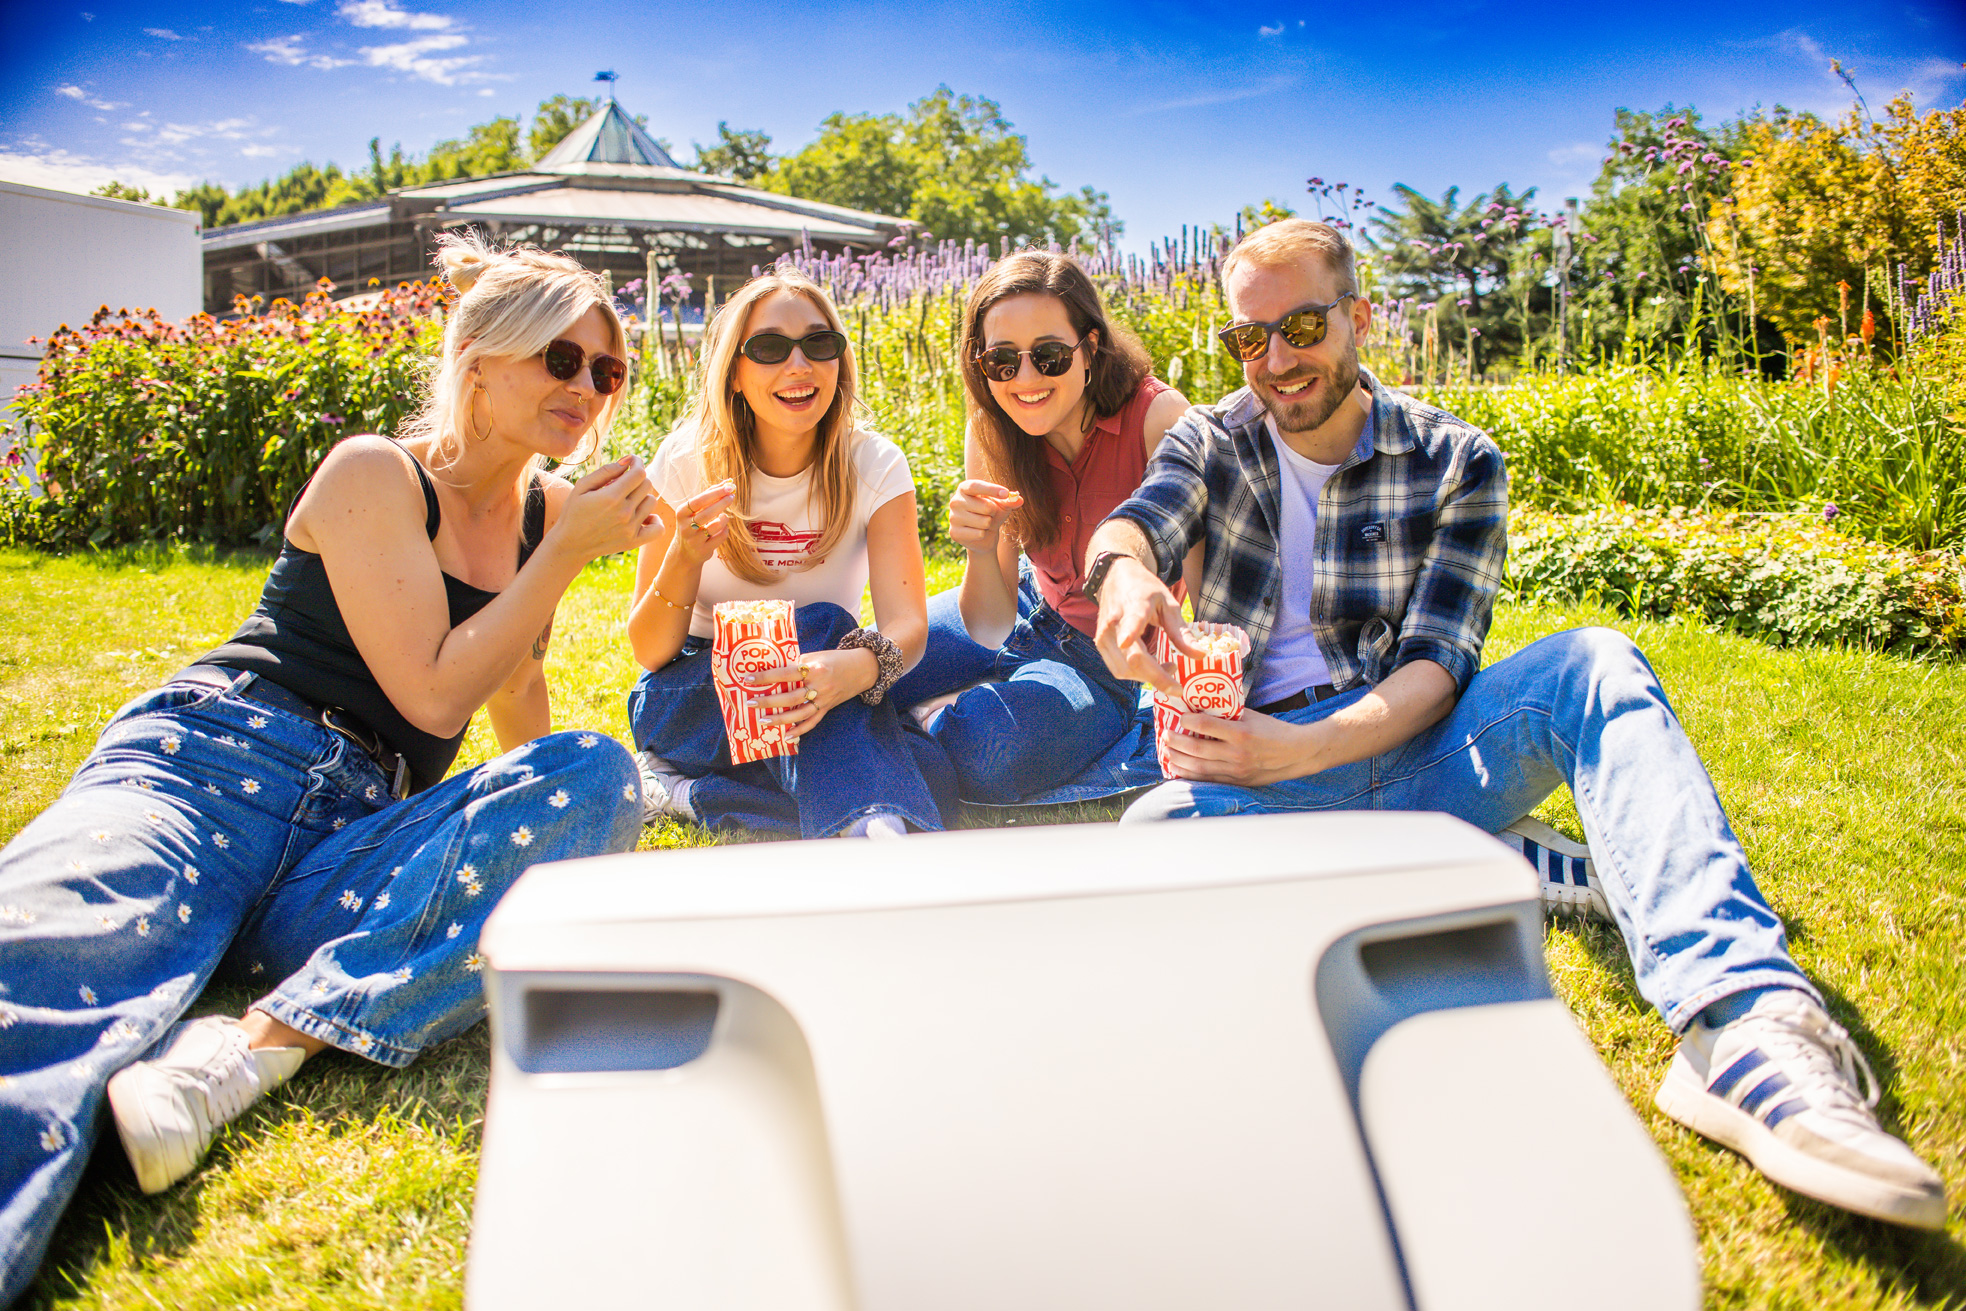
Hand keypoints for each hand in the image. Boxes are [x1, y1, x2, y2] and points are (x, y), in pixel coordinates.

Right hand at [550, 456, 664, 561]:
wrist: (570, 545)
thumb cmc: (573, 512)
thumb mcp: (582, 486)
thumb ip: (606, 471)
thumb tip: (627, 462)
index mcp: (612, 496)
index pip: (639, 473)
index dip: (637, 463)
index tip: (631, 462)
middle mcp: (624, 512)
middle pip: (647, 485)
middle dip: (636, 479)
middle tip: (623, 483)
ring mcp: (631, 528)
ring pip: (652, 502)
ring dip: (642, 497)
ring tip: (627, 500)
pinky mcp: (634, 541)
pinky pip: (658, 528)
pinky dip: (654, 520)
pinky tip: (643, 517)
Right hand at [660, 480, 735, 566]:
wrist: (684, 552)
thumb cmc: (692, 525)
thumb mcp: (694, 510)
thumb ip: (709, 495)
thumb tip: (727, 482)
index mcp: (681, 513)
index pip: (699, 501)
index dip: (715, 493)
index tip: (729, 486)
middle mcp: (685, 526)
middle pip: (707, 513)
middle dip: (722, 503)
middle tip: (732, 495)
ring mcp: (694, 540)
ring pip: (715, 526)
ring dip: (724, 519)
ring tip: (724, 516)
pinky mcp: (703, 550)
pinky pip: (720, 537)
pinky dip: (725, 531)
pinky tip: (723, 528)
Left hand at [742, 647, 878, 738]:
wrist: (862, 668)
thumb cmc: (835, 659)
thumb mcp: (816, 656)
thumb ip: (797, 663)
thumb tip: (772, 668)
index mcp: (814, 668)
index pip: (785, 673)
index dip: (766, 677)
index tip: (748, 679)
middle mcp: (819, 685)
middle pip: (790, 697)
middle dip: (768, 701)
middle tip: (751, 703)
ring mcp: (824, 699)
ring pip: (799, 713)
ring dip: (780, 719)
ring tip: (763, 721)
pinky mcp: (828, 708)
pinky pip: (812, 722)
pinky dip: (800, 730)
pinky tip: (787, 736)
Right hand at [947, 479, 1022, 550]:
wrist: (982, 535)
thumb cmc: (991, 514)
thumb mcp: (1002, 505)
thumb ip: (1010, 501)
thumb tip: (1019, 499)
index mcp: (964, 488)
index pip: (976, 486)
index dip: (992, 489)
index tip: (1006, 494)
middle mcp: (955, 501)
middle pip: (985, 506)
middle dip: (993, 512)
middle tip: (989, 514)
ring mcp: (953, 517)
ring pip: (984, 522)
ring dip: (989, 524)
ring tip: (983, 524)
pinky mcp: (954, 533)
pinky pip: (979, 534)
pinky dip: (983, 534)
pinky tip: (977, 533)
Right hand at [1092, 555, 1197, 698]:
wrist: (1116, 578)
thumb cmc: (1145, 590)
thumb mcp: (1168, 604)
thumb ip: (1182, 632)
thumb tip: (1200, 656)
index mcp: (1134, 605)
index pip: (1130, 621)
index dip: (1129, 632)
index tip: (1126, 642)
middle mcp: (1114, 622)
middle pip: (1132, 658)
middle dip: (1157, 677)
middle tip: (1178, 680)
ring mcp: (1104, 635)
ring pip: (1124, 669)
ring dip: (1148, 678)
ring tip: (1167, 667)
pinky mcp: (1100, 645)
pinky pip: (1118, 669)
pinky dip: (1137, 674)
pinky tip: (1151, 665)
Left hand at [1161, 709, 1314, 785]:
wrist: (1296, 753)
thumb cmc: (1273, 731)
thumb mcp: (1253, 716)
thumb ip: (1229, 713)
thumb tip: (1203, 705)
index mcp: (1241, 733)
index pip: (1206, 725)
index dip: (1187, 720)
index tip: (1178, 716)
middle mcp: (1237, 753)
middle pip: (1197, 749)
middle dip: (1175, 742)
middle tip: (1164, 735)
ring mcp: (1236, 770)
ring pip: (1198, 767)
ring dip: (1178, 759)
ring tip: (1167, 751)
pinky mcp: (1236, 781)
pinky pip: (1207, 780)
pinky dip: (1190, 774)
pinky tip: (1178, 768)